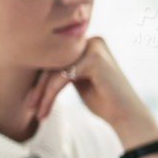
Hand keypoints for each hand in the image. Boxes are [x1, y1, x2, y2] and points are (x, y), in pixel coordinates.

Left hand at [28, 37, 157, 145]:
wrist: (127, 116)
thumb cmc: (104, 102)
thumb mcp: (79, 80)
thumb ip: (64, 69)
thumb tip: (34, 66)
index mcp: (89, 43)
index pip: (56, 58)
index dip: (40, 79)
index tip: (31, 99)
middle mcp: (92, 41)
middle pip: (53, 62)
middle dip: (39, 87)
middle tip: (30, 107)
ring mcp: (94, 48)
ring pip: (55, 70)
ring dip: (42, 94)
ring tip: (36, 112)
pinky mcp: (94, 59)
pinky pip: (62, 77)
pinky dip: (50, 95)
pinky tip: (45, 110)